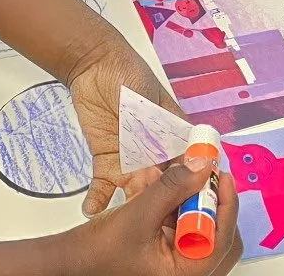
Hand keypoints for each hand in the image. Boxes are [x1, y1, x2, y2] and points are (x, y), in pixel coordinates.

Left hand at [66, 37, 182, 214]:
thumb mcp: (153, 105)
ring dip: (133, 206)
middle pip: (163, 189)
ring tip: (127, 217)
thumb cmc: (130, 75)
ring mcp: (132, 161)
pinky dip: (98, 200)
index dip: (189, 190)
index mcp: (175, 139)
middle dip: (160, 206)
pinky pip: (104, 187)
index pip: (188, 171)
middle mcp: (156, 155)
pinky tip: (92, 209)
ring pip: (136, 193)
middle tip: (153, 218)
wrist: (94, 65)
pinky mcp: (107, 162)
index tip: (187, 207)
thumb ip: (168, 133)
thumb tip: (190, 159)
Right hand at [67, 157, 241, 274]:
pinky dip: (172, 203)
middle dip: (211, 201)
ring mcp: (175, 262)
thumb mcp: (138, 215)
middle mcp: (184, 270)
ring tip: (170, 176)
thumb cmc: (98, 252)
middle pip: (219, 235)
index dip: (226, 205)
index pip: (223, 241)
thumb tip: (202, 167)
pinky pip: (179, 224)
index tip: (220, 175)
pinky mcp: (164, 251)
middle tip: (203, 175)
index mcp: (184, 273)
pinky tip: (154, 185)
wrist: (70, 262)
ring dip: (188, 198)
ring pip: (199, 226)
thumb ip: (171, 188)